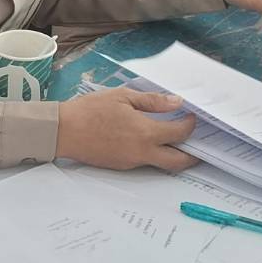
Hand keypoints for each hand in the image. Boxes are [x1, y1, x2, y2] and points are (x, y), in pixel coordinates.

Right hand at [56, 88, 196, 170]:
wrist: (64, 131)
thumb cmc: (91, 110)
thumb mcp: (123, 96)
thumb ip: (152, 101)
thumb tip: (176, 102)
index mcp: (145, 133)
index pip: (179, 134)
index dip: (190, 126)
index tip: (192, 117)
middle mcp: (142, 152)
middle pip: (178, 162)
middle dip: (192, 156)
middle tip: (196, 145)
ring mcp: (132, 162)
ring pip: (161, 163)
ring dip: (172, 154)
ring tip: (173, 139)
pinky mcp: (121, 166)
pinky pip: (144, 162)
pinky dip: (153, 153)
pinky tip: (148, 140)